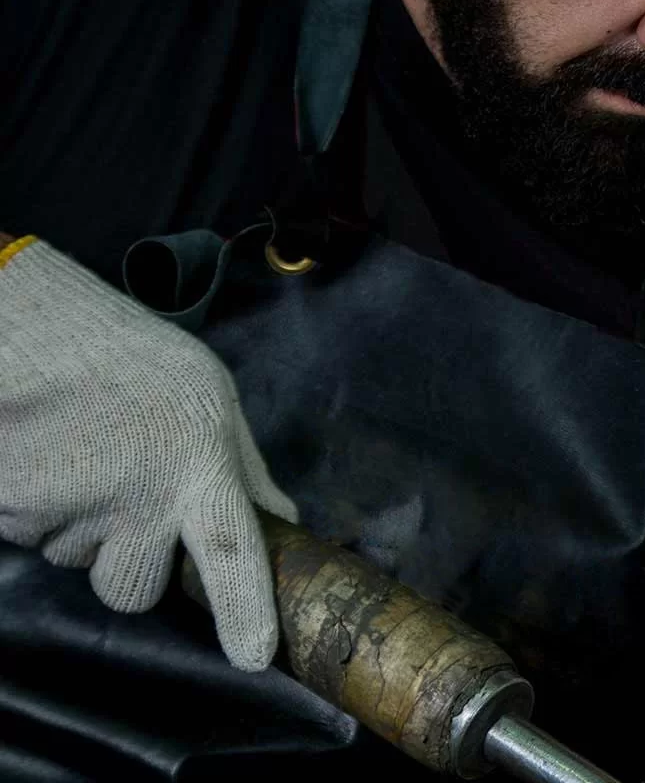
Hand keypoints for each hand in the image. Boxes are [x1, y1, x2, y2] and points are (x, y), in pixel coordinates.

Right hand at [0, 236, 296, 669]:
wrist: (32, 321)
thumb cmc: (132, 360)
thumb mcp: (212, 400)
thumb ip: (243, 471)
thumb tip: (282, 523)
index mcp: (199, 462)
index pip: (231, 551)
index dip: (244, 609)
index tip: (253, 657)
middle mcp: (138, 492)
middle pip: (133, 589)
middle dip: (127, 562)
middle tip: (122, 496)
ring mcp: (68, 505)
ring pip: (76, 562)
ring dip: (78, 529)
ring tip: (81, 460)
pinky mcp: (9, 506)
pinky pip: (30, 538)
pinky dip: (34, 509)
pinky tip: (45, 458)